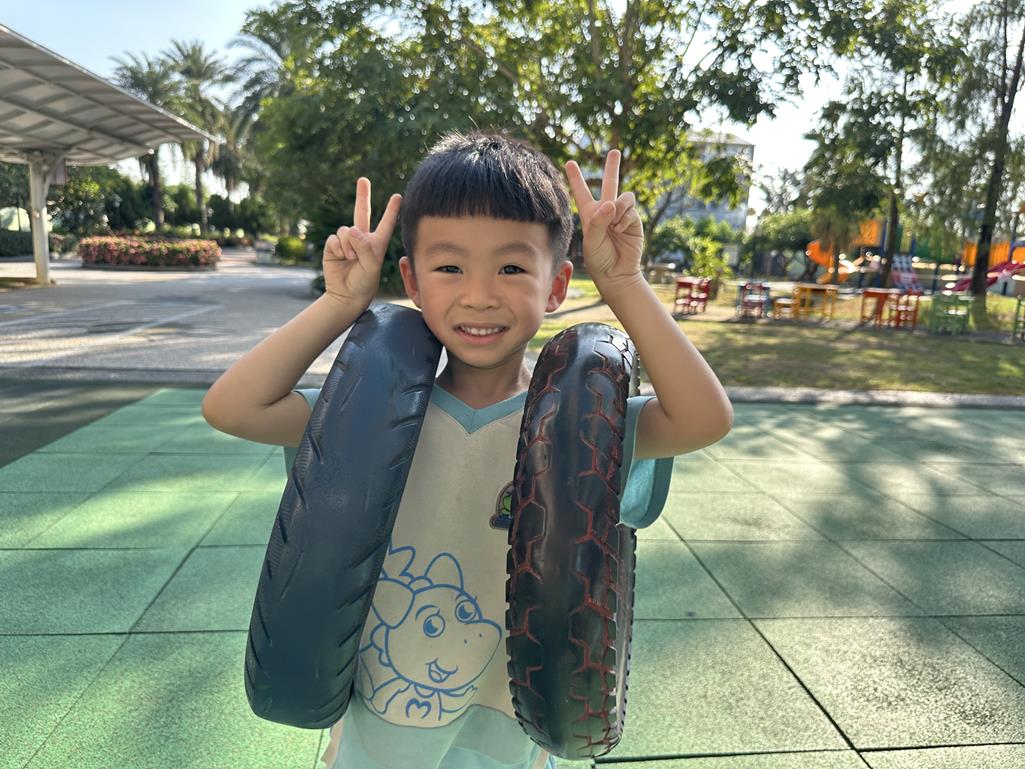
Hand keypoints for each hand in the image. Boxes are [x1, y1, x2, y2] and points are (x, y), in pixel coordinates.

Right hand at [323, 177, 401, 307]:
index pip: (386, 223)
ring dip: (348, 244)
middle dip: (362, 195)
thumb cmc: (364, 283)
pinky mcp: (333, 246)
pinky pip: (334, 239)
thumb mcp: (371, 266)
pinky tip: (341, 258)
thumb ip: (364, 246)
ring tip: (351, 258)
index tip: (398, 196)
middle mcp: (362, 239)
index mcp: (377, 243)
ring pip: (346, 230)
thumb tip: (351, 229)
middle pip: (362, 212)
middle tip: (363, 179)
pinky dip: (338, 248)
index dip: (392, 210)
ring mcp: (347, 242)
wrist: (346, 295)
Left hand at [564, 150, 642, 288]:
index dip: (575, 178)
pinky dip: (625, 217)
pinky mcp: (634, 220)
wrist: (617, 273)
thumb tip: (612, 203)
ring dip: (618, 207)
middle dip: (612, 167)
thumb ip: (599, 221)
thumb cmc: (599, 258)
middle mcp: (605, 211)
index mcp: (589, 214)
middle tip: (615, 151)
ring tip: (614, 225)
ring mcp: (621, 214)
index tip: (569, 163)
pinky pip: (630, 209)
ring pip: (623, 196)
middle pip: (610, 183)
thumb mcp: (592, 241)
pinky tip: (620, 229)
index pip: (581, 192)